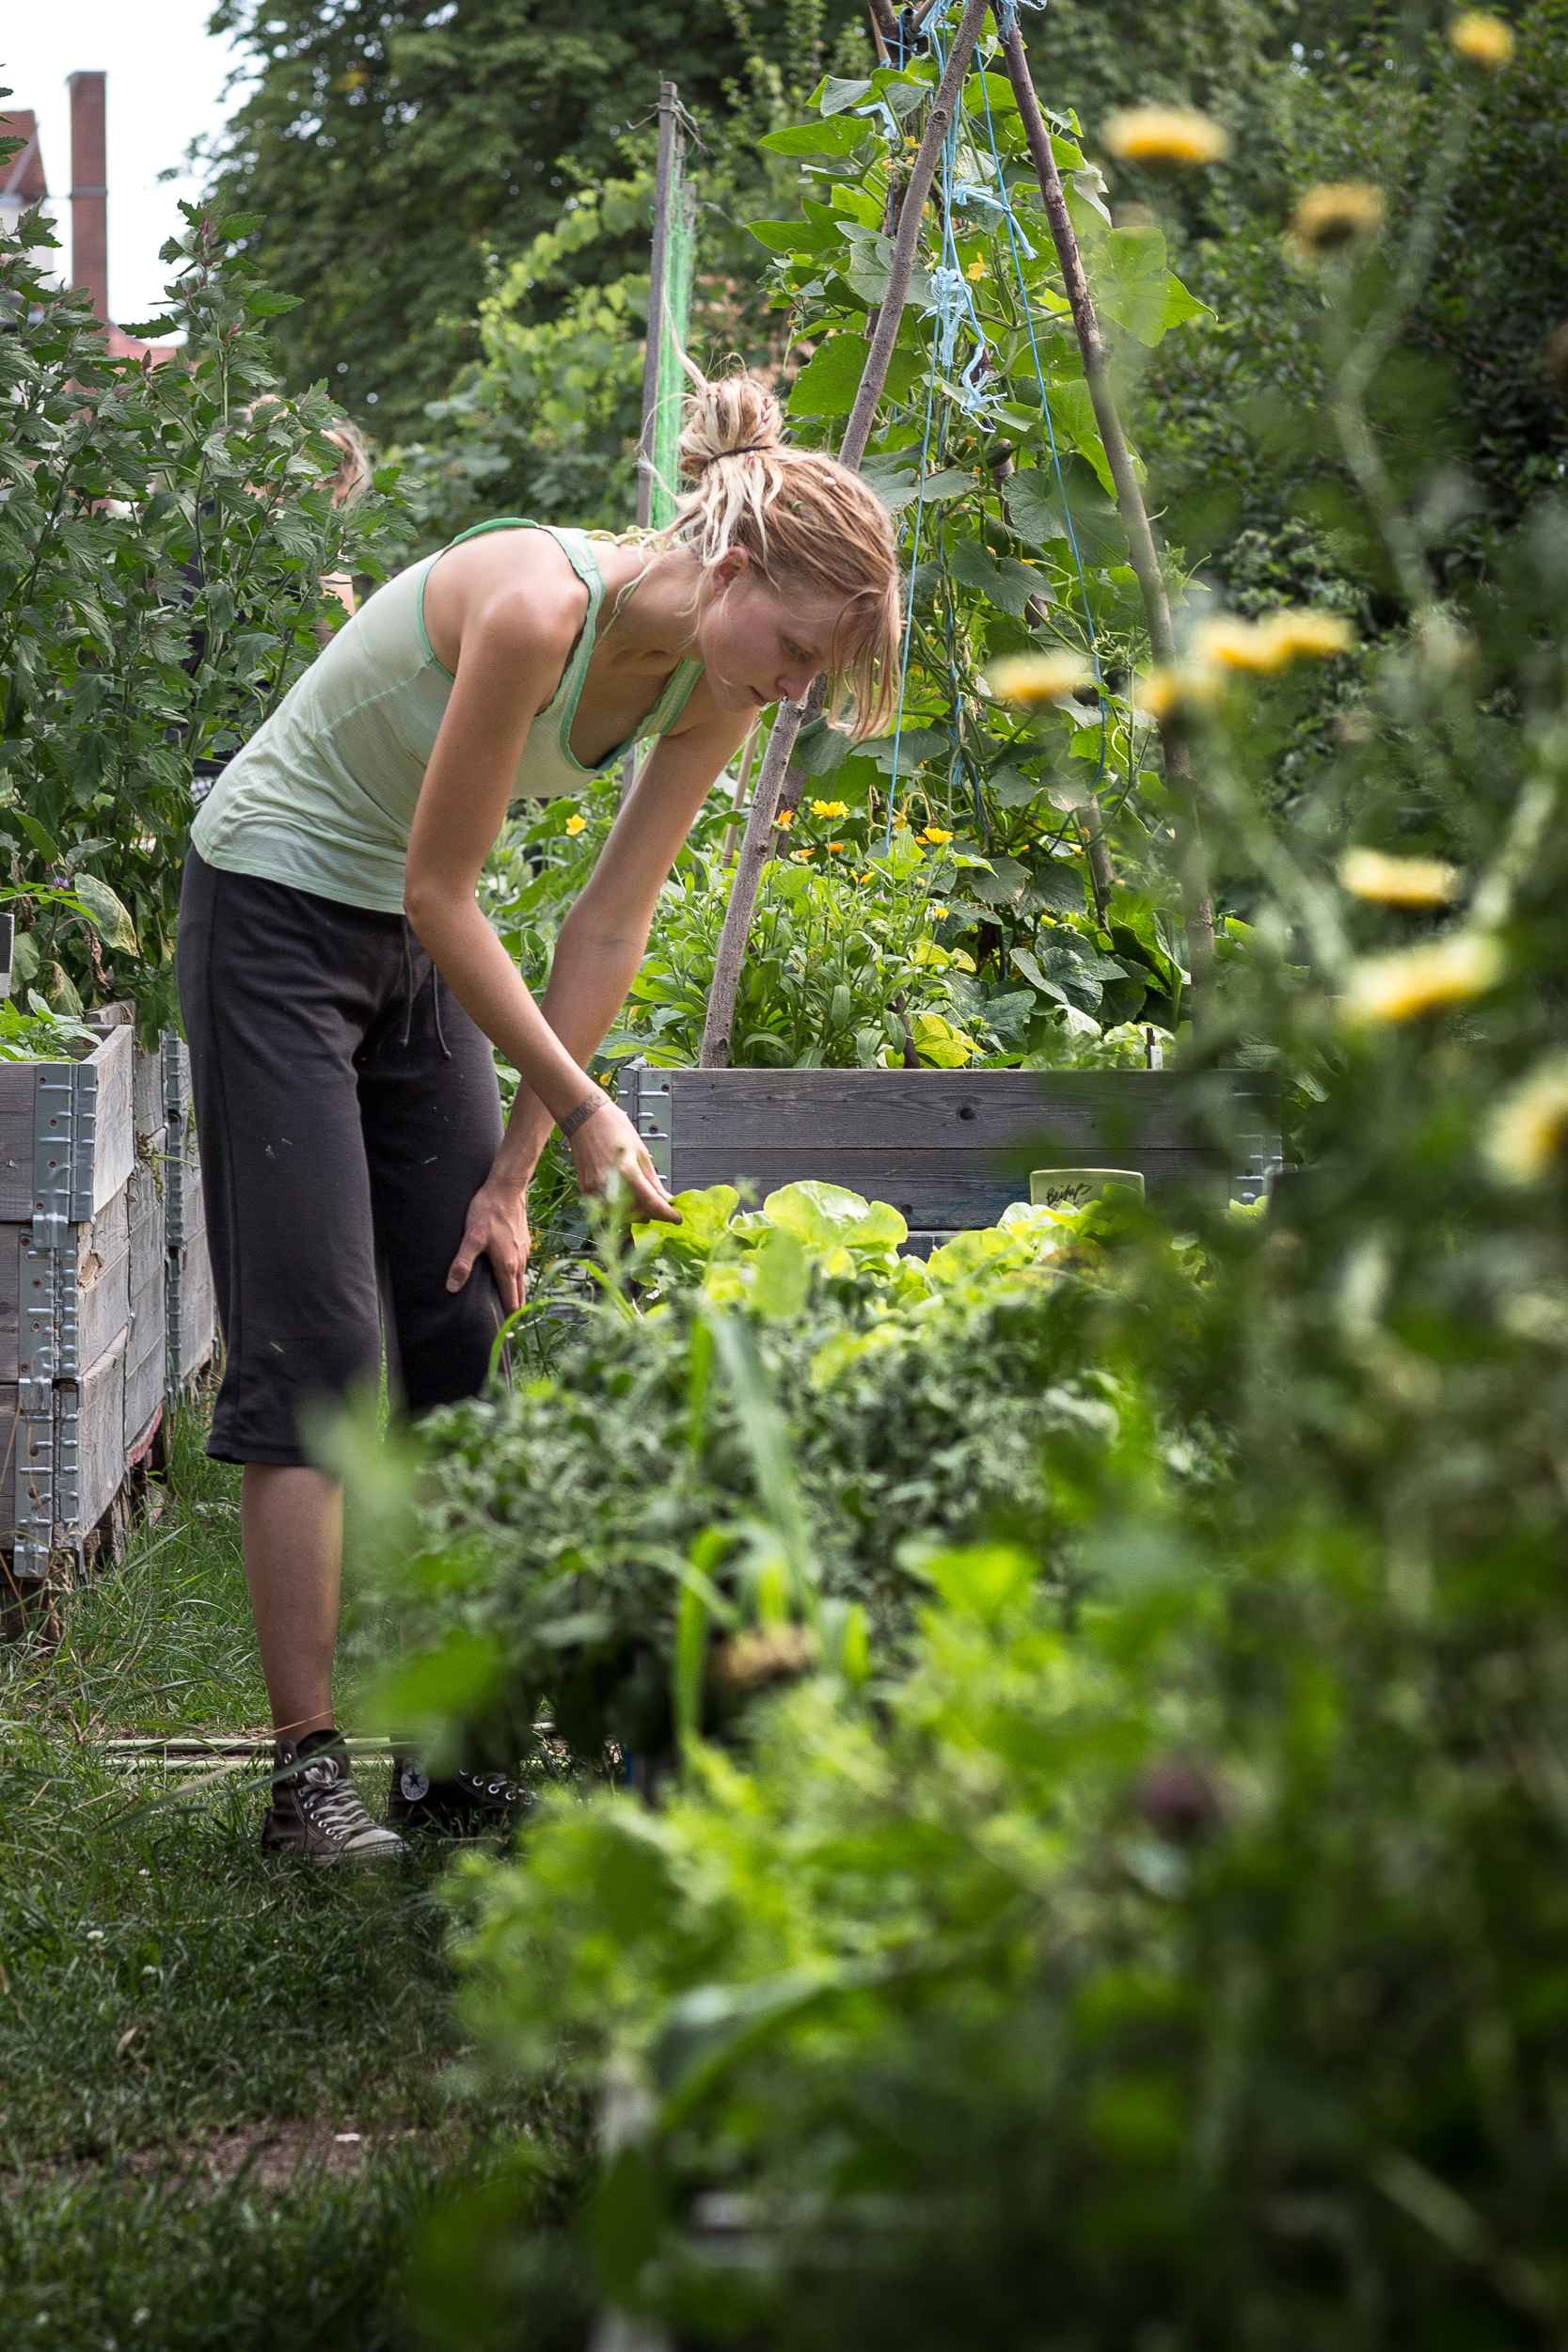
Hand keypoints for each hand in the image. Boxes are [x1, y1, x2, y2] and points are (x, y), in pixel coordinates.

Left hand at [446, 1177, 531, 1314]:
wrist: (507, 1189)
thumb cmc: (488, 1212)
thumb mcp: (471, 1238)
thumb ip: (462, 1263)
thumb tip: (452, 1288)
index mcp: (507, 1266)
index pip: (511, 1300)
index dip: (509, 1317)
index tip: (506, 1333)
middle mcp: (519, 1262)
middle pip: (519, 1294)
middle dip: (514, 1310)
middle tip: (507, 1325)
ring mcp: (524, 1251)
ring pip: (521, 1280)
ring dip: (515, 1293)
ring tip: (507, 1304)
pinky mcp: (524, 1241)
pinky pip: (521, 1266)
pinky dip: (516, 1277)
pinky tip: (507, 1275)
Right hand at [569, 1098, 680, 1225]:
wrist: (585, 1118)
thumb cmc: (612, 1127)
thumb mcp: (641, 1152)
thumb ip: (652, 1180)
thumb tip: (665, 1198)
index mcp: (627, 1171)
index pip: (652, 1203)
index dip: (667, 1214)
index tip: (676, 1218)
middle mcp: (609, 1184)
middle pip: (637, 1213)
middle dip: (651, 1213)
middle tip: (659, 1205)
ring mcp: (595, 1189)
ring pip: (620, 1215)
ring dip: (635, 1213)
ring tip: (642, 1200)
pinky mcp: (585, 1190)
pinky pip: (605, 1209)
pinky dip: (618, 1208)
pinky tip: (624, 1197)